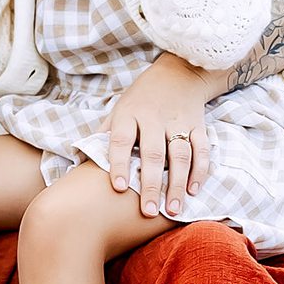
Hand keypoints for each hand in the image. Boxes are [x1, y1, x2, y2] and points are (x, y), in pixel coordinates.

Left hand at [107, 54, 214, 218]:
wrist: (178, 72)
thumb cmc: (140, 99)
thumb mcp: (118, 109)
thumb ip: (104, 135)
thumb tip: (81, 163)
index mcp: (129, 113)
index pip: (121, 140)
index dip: (119, 163)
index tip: (119, 188)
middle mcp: (154, 117)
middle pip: (153, 153)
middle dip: (150, 184)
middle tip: (147, 211)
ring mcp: (178, 121)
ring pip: (180, 155)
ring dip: (177, 183)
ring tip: (172, 209)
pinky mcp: (199, 124)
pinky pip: (202, 150)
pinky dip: (199, 171)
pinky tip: (192, 191)